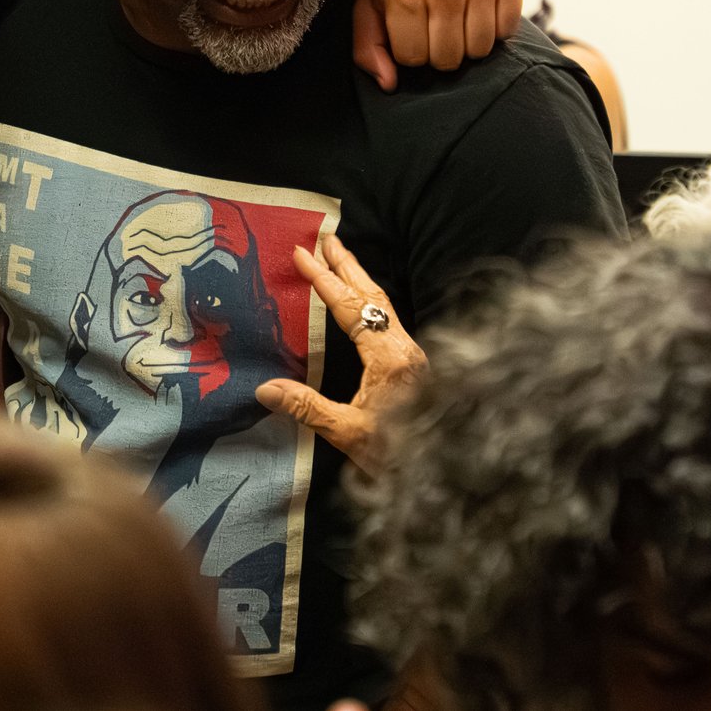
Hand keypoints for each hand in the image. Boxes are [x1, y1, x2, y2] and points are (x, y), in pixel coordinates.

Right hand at [254, 235, 428, 473]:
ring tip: (339, 258)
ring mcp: (411, 355)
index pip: (350, 308)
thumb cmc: (399, 457)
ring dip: (359, 279)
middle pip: (373, 295)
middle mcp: (404, 349)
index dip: (324, 280)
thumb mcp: (348, 433)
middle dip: (347, 265)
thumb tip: (265, 389)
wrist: (445, 472)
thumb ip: (307, 408)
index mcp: (388, 358)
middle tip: (326, 237)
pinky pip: (388, 319)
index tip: (302, 255)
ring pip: (383, 305)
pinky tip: (360, 303)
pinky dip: (369, 300)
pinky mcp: (413, 365)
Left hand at [356, 0, 521, 88]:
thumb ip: (368, 45)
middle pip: (449, 58)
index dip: (409, 50)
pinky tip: (476, 8)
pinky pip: (507, 29)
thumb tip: (389, 85)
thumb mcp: (368, 1)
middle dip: (438, 51)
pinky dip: (493, 27)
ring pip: (480, 49)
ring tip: (454, 19)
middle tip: (432, 27)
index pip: (414, 58)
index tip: (407, 30)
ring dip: (466, 43)